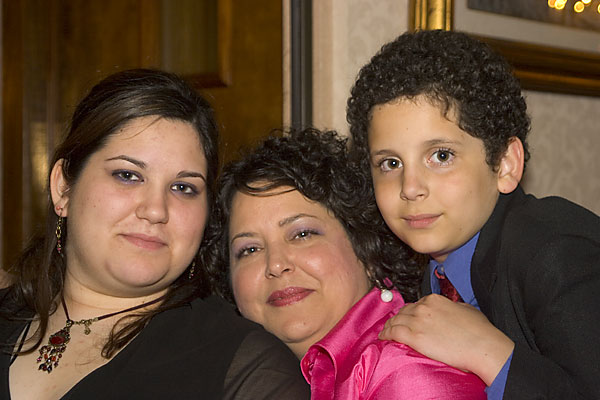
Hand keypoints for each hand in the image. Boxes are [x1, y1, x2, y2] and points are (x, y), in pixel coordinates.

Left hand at [379, 294, 513, 384]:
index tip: (409, 319)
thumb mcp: (466, 310)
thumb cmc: (480, 331)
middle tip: (395, 326)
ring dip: (390, 326)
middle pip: (404, 312)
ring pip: (396, 321)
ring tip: (386, 332)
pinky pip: (393, 333)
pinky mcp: (414, 337)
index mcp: (435, 299)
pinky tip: (383, 337)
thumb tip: (450, 310)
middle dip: (399, 319)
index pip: (416, 304)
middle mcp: (423, 307)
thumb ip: (453, 307)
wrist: (482, 347)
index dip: (411, 313)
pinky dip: (386, 334)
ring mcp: (418, 321)